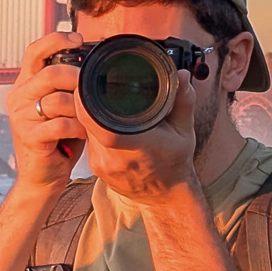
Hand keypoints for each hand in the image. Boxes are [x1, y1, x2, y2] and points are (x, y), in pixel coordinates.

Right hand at [6, 32, 86, 190]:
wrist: (42, 177)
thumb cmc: (58, 139)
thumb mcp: (62, 106)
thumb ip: (68, 85)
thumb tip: (93, 61)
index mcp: (25, 84)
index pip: (34, 51)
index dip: (56, 40)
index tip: (78, 39)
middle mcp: (18, 96)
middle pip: (50, 73)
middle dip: (77, 79)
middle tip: (92, 90)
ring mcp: (20, 117)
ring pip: (57, 99)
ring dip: (81, 110)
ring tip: (88, 120)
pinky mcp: (28, 137)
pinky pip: (60, 124)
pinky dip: (78, 128)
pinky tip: (82, 134)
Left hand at [78, 71, 198, 203]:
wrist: (165, 195)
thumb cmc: (174, 163)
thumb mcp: (184, 131)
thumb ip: (183, 101)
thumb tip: (181, 75)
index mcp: (138, 147)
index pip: (102, 127)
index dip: (88, 104)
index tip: (89, 83)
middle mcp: (115, 159)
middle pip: (89, 122)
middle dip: (90, 101)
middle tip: (97, 84)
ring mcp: (102, 164)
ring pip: (86, 130)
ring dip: (92, 114)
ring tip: (105, 103)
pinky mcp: (95, 167)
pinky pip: (89, 140)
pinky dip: (94, 127)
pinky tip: (106, 121)